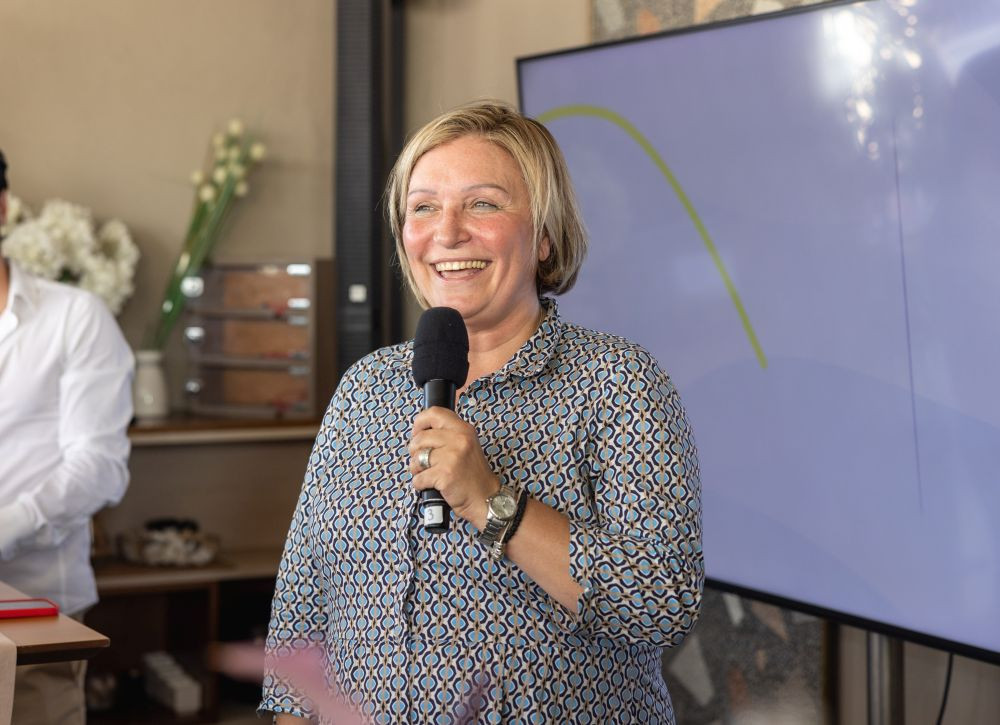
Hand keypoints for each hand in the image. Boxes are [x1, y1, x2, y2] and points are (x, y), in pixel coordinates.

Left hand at [408, 407, 498, 529]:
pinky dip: (420, 484)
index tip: (417, 432)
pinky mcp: (445, 474)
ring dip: (417, 469)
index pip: (434, 413)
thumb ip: (447, 436)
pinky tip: (432, 485)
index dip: (420, 422)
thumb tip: (420, 432)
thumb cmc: (473, 476)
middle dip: (415, 452)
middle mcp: (459, 439)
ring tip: (429, 474)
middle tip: (424, 461)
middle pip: (420, 438)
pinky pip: (418, 477)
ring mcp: (452, 457)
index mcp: (463, 429)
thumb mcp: (466, 446)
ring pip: (417, 458)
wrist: (486, 499)